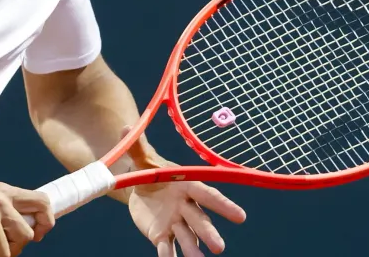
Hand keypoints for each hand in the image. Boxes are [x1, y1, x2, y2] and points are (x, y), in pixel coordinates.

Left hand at [119, 126, 245, 255]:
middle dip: (209, 233)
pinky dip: (168, 256)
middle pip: (200, 220)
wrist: (139, 188)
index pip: (207, 195)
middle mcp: (186, 206)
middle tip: (219, 247)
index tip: (240, 216)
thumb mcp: (143, 158)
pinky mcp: (162, 235)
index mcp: (186, 185)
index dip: (223, 205)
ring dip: (193, 249)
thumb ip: (137, 146)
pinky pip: (167, 248)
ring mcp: (176, 223)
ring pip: (187, 237)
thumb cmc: (150, 171)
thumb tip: (127, 125)